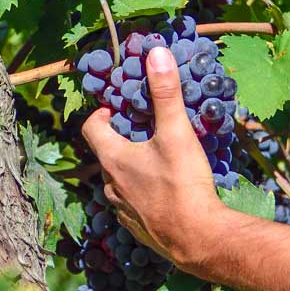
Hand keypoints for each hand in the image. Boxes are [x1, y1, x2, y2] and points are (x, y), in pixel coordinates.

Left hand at [81, 46, 223, 272]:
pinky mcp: (139, 227)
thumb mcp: (176, 132)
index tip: (120, 107)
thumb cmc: (183, 183)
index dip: (102, 113)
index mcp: (114, 159)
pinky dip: (145, 193)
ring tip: (160, 159)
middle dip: (123, 139)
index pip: (91, 128)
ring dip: (134, 168)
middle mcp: (112, 185)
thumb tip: (156, 53)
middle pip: (107, 154)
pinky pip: (134, 204)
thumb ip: (166, 92)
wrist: (197, 238)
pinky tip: (167, 191)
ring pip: (121, 182)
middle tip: (147, 129)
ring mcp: (123, 209)